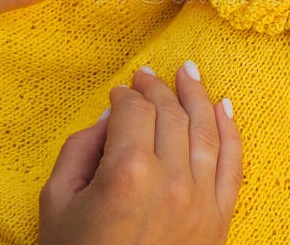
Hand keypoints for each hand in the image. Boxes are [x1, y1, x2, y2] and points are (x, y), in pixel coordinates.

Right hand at [39, 62, 241, 244]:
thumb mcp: (56, 202)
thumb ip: (79, 149)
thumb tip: (108, 118)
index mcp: (128, 174)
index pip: (134, 112)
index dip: (125, 96)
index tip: (118, 93)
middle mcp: (171, 181)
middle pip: (170, 115)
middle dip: (157, 89)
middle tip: (148, 75)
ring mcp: (200, 200)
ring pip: (206, 130)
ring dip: (198, 96)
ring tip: (189, 72)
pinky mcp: (219, 218)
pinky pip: (233, 164)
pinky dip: (231, 131)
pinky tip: (225, 107)